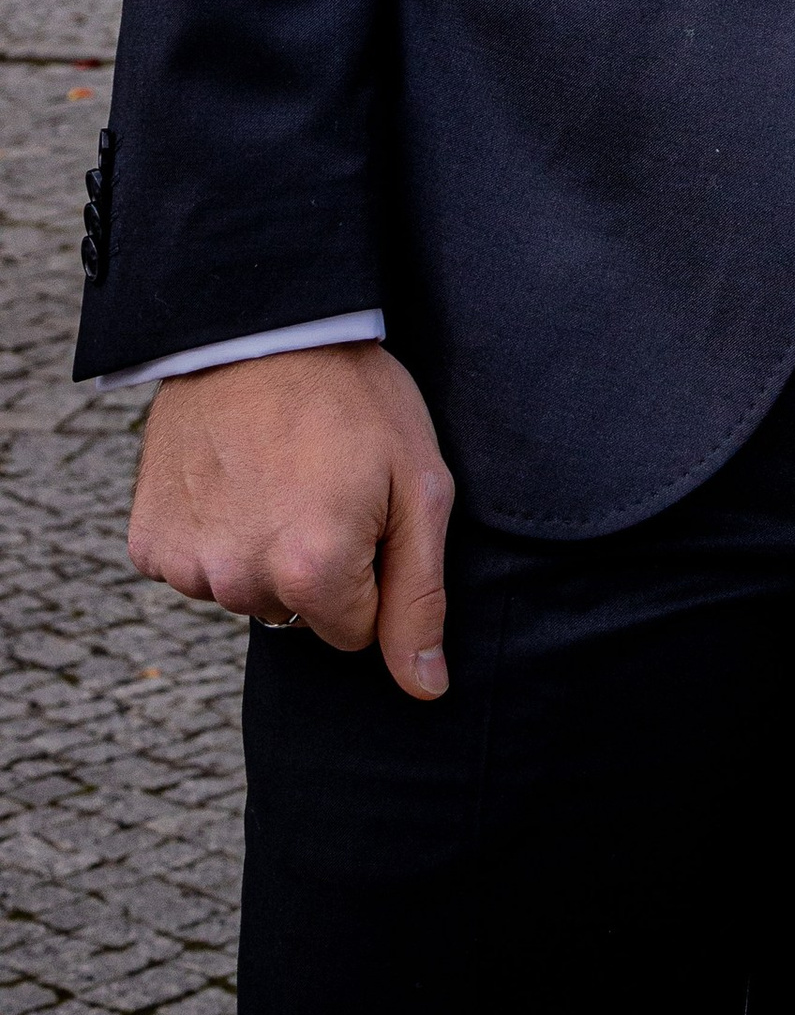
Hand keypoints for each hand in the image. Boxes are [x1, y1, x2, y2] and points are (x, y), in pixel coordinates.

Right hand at [126, 341, 452, 697]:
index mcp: (314, 572)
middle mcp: (242, 581)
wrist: (260, 325)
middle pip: (296, 615)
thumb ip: (421, 597)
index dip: (368, 571)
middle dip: (317, 564)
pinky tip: (231, 477)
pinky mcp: (149, 543)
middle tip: (320, 482)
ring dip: (263, 549)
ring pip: (245, 593)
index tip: (363, 506)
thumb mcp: (418, 485)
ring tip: (276, 472)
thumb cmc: (354, 396)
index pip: (354, 634)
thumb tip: (426, 689)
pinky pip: (196, 569)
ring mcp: (188, 564)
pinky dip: (215, 534)